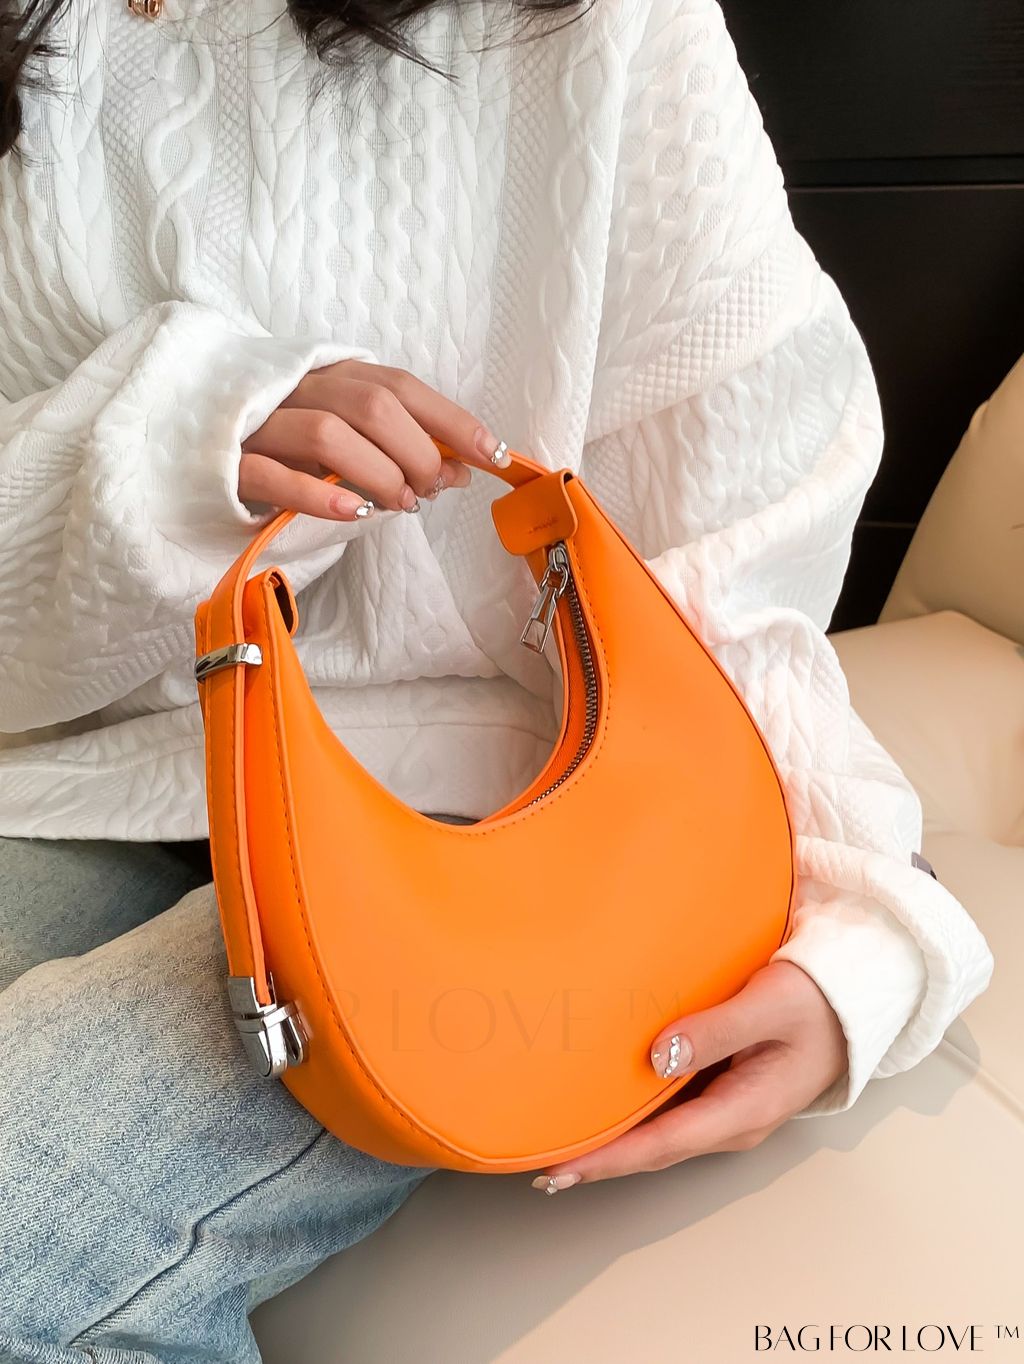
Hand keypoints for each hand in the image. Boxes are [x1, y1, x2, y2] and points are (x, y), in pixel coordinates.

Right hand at [239, 360, 509, 519]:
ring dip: (378, 473)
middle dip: (416, 450)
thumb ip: (394, 447)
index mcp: (328, 376)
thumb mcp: (342, 440)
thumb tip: (459, 469)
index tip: (493, 454)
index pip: (400, 386)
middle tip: (430, 489)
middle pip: (370, 405)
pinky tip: (355, 514)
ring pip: (327, 435)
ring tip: (398, 505)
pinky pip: (273, 475)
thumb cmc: (281, 448)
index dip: (451, 419)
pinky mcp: (226, 464)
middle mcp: (295, 390)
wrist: (186, 446)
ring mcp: (258, 424)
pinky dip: (320, 495)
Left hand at [531, 960, 847, 1191]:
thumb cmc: (816, 998)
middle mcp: (733, 1121)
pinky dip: (634, 1114)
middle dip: (599, 1158)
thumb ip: (714, 1029)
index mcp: (745, 1110)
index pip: (662, 1144)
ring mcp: (729, 1109)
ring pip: (661, 1133)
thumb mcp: (768, 1005)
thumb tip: (658, 1054)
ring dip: (614, 1140)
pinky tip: (603, 1104)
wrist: (857, 998)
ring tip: (559, 1141)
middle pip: (654, 1149)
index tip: (561, 1169)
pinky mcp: (725, 1090)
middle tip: (541, 1162)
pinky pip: (672, 1110)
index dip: (608, 1158)